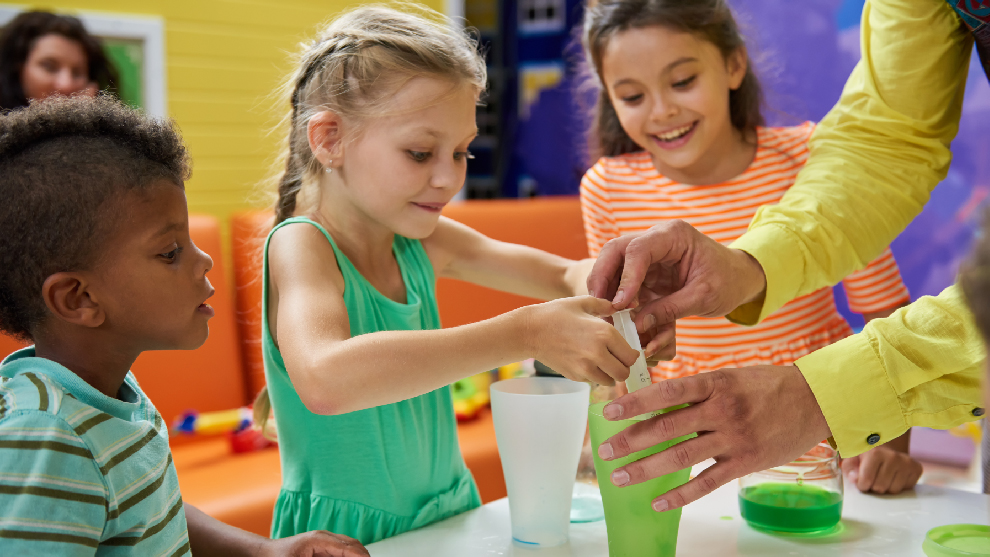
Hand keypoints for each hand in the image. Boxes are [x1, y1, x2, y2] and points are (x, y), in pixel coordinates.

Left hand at [257, 530, 368, 556]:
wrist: (264, 555)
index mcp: (319, 539)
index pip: (348, 548)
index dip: (361, 556)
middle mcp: (324, 537)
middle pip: (353, 545)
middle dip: (363, 555)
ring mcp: (324, 541)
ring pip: (349, 547)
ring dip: (357, 555)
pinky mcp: (322, 548)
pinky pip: (341, 551)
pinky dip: (349, 556)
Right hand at [524, 296, 639, 384]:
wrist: (529, 331)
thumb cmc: (556, 314)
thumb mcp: (582, 302)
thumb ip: (605, 305)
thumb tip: (620, 307)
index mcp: (604, 333)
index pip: (631, 355)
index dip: (632, 354)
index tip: (627, 351)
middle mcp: (598, 354)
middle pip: (623, 373)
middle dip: (623, 367)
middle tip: (617, 359)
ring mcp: (585, 368)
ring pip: (610, 381)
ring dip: (609, 374)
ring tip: (602, 362)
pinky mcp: (575, 376)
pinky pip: (594, 381)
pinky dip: (595, 375)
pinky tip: (587, 363)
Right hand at [586, 221, 765, 357]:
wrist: (739, 277)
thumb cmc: (728, 281)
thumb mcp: (703, 298)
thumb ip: (669, 310)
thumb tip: (636, 325)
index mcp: (673, 235)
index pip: (638, 250)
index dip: (625, 278)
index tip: (619, 305)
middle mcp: (656, 238)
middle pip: (616, 250)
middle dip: (603, 277)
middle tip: (598, 304)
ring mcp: (649, 253)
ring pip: (613, 263)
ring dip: (606, 288)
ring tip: (604, 313)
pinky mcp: (646, 270)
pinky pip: (623, 280)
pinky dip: (617, 296)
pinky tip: (616, 315)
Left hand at [595, 365, 830, 511]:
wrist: (815, 399)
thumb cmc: (767, 385)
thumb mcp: (730, 376)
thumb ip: (697, 390)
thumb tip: (655, 403)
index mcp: (714, 383)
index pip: (667, 392)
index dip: (636, 402)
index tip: (609, 411)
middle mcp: (721, 410)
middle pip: (667, 427)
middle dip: (631, 440)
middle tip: (604, 451)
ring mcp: (734, 438)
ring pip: (681, 456)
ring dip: (646, 468)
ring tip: (620, 476)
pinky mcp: (745, 462)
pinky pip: (707, 482)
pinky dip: (681, 494)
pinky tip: (659, 502)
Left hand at [842, 446, 922, 494]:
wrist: (885, 446)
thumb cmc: (866, 455)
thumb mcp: (852, 459)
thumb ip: (850, 469)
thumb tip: (855, 479)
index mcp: (875, 453)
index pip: (866, 480)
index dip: (862, 485)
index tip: (861, 480)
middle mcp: (893, 457)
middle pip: (880, 487)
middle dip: (874, 487)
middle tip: (873, 477)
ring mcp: (907, 463)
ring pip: (893, 490)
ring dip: (886, 488)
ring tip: (883, 476)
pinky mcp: (917, 468)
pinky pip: (906, 489)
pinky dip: (898, 486)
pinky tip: (894, 476)